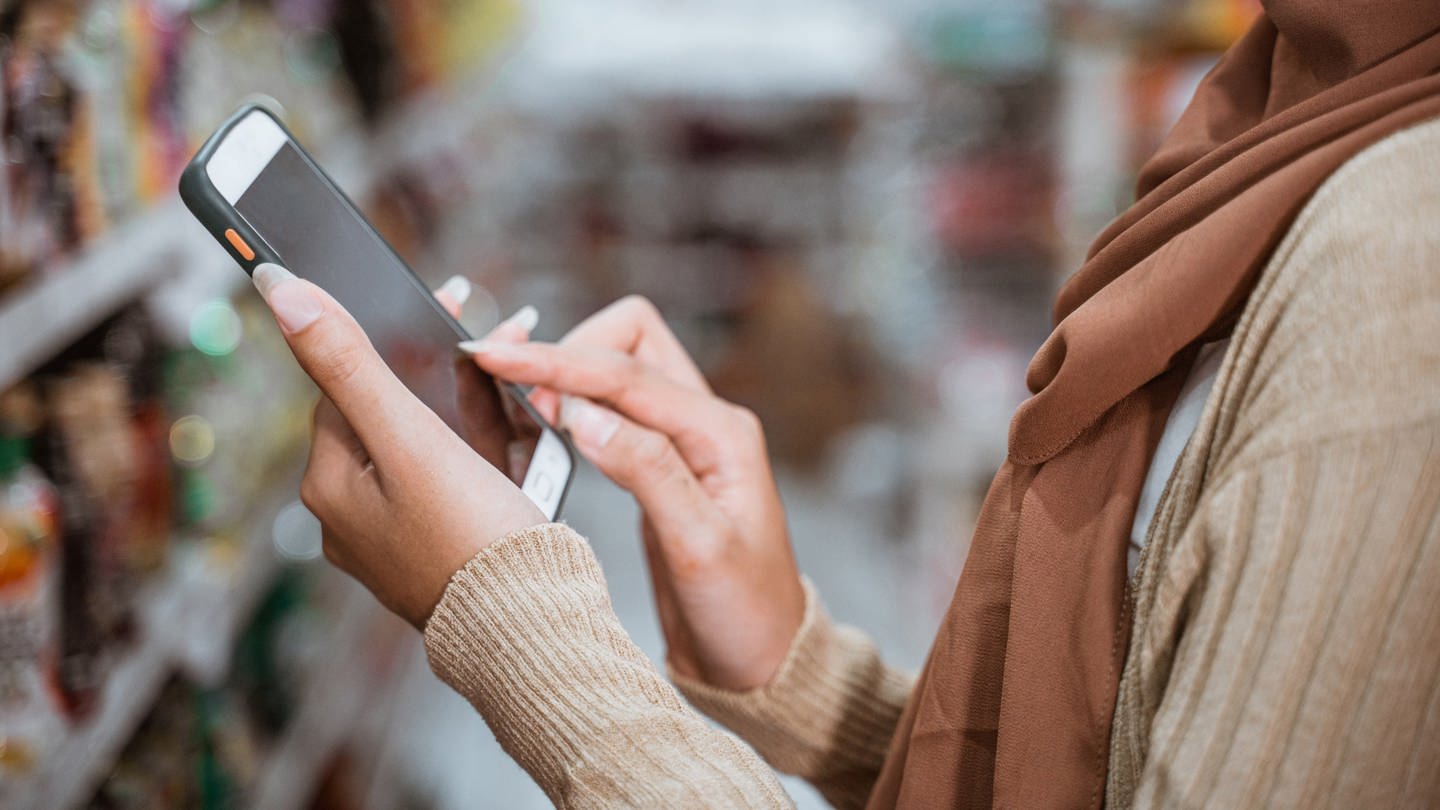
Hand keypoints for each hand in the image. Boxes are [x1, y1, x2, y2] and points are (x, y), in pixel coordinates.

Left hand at [253, 265, 545, 628]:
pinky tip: (516, 432)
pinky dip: (481, 451)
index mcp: (329, 487)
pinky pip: (453, 484)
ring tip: (511, 374)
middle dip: (437, 370)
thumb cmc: (470, 535)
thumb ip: (349, 364)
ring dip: (467, 406)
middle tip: (488, 333)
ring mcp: (396, 540)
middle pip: (388, 416)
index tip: (441, 301)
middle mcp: (351, 518)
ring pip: (425, 448)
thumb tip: (278, 291)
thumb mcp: (409, 437)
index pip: (344, 388)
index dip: (392, 341)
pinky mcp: (439, 554)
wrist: (530, 626)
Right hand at [461, 295, 804, 690]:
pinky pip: (610, 411)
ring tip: (516, 409)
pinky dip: (572, 409)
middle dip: (568, 354)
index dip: (557, 361)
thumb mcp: (697, 546)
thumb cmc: (744, 610)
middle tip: (513, 397)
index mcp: (722, 432)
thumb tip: (581, 412)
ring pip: (617, 370)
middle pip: (629, 341)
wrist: (759, 659)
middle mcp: (705, 423)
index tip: (495, 357)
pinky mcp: (659, 464)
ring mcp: (682, 440)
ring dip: (567, 377)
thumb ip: (645, 470)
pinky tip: (541, 432)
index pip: (628, 372)